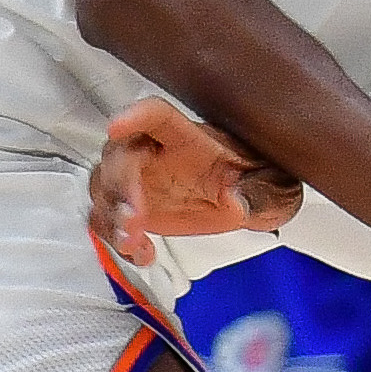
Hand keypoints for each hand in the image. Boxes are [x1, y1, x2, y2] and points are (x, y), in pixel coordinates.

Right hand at [92, 97, 299, 258]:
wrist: (245, 196)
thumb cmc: (251, 179)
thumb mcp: (267, 184)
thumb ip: (257, 191)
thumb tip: (236, 200)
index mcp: (185, 137)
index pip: (156, 116)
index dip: (134, 117)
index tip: (116, 126)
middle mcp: (153, 152)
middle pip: (118, 157)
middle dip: (120, 187)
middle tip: (134, 218)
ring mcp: (137, 179)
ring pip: (103, 189)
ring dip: (111, 216)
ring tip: (133, 242)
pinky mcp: (129, 208)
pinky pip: (107, 221)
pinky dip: (117, 241)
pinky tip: (144, 254)